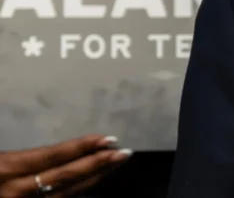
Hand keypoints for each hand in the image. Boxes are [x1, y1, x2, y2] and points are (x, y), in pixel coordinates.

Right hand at [0, 135, 131, 197]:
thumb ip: (21, 158)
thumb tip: (55, 152)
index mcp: (5, 170)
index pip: (51, 157)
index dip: (81, 147)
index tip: (107, 138)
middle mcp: (14, 192)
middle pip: (64, 178)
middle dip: (97, 165)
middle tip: (124, 152)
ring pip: (65, 196)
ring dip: (92, 179)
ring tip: (113, 164)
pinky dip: (75, 195)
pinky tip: (90, 184)